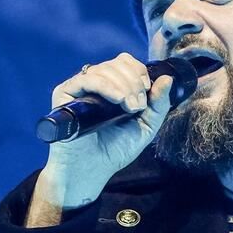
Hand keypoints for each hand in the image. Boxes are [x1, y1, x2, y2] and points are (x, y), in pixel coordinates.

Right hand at [38, 53, 173, 208]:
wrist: (91, 169)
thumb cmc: (115, 150)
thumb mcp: (146, 127)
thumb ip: (159, 104)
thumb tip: (167, 78)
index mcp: (114, 87)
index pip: (126, 62)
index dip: (139, 72)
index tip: (146, 93)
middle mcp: (96, 83)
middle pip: (118, 63)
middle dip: (134, 82)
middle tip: (137, 107)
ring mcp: (80, 87)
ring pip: (104, 69)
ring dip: (123, 86)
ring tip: (129, 108)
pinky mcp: (65, 93)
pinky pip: (87, 79)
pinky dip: (106, 86)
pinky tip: (117, 100)